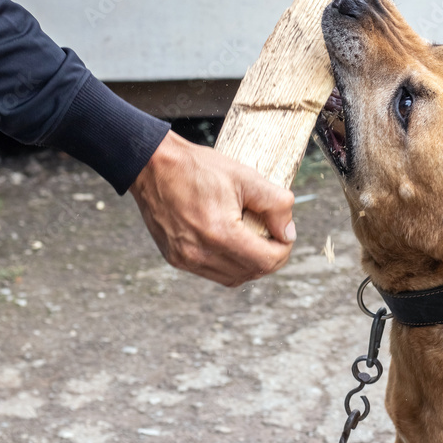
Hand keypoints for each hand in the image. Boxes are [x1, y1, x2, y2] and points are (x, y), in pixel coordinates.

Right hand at [129, 131, 294, 286]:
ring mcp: (185, 259)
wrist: (152, 165)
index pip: (267, 261)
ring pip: (234, 277)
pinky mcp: (175, 259)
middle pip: (252, 272)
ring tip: (253, 237)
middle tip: (272, 233)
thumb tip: (289, 232)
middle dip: (270, 256)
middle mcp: (200, 253)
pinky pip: (213, 273)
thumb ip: (276, 204)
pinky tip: (232, 241)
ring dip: (250, 263)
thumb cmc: (198, 167)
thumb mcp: (245, 177)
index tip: (285, 232)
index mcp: (220, 233)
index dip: (284, 249)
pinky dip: (229, 263)